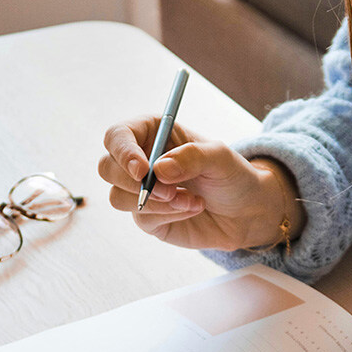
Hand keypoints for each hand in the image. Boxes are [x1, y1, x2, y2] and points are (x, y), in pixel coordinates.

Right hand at [99, 116, 304, 250]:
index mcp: (151, 133)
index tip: (142, 170)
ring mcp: (140, 190)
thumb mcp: (220, 157)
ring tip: (191, 200)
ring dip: (157, 203)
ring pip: (119, 197)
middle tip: (169, 191)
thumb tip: (158, 170)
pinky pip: (141, 218)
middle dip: (135, 183)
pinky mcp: (147, 217)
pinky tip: (191, 209)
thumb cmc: (231, 175)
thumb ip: (192, 157)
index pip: (117, 136)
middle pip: (107, 168)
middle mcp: (140, 160)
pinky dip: (168, 215)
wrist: (244, 212)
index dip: (123, 152)